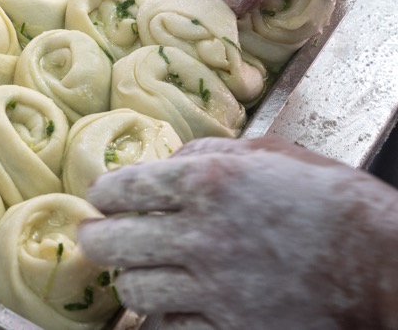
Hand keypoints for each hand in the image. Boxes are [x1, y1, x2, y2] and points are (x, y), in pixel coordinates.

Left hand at [77, 136, 397, 328]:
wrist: (385, 263)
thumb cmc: (333, 202)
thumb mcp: (272, 155)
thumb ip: (212, 152)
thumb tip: (169, 160)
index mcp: (208, 181)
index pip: (121, 188)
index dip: (103, 194)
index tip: (102, 198)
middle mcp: (202, 233)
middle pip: (111, 240)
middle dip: (96, 236)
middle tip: (95, 235)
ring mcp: (215, 287)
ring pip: (132, 288)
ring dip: (129, 278)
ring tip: (135, 270)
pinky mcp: (231, 328)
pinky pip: (169, 328)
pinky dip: (161, 317)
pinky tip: (168, 305)